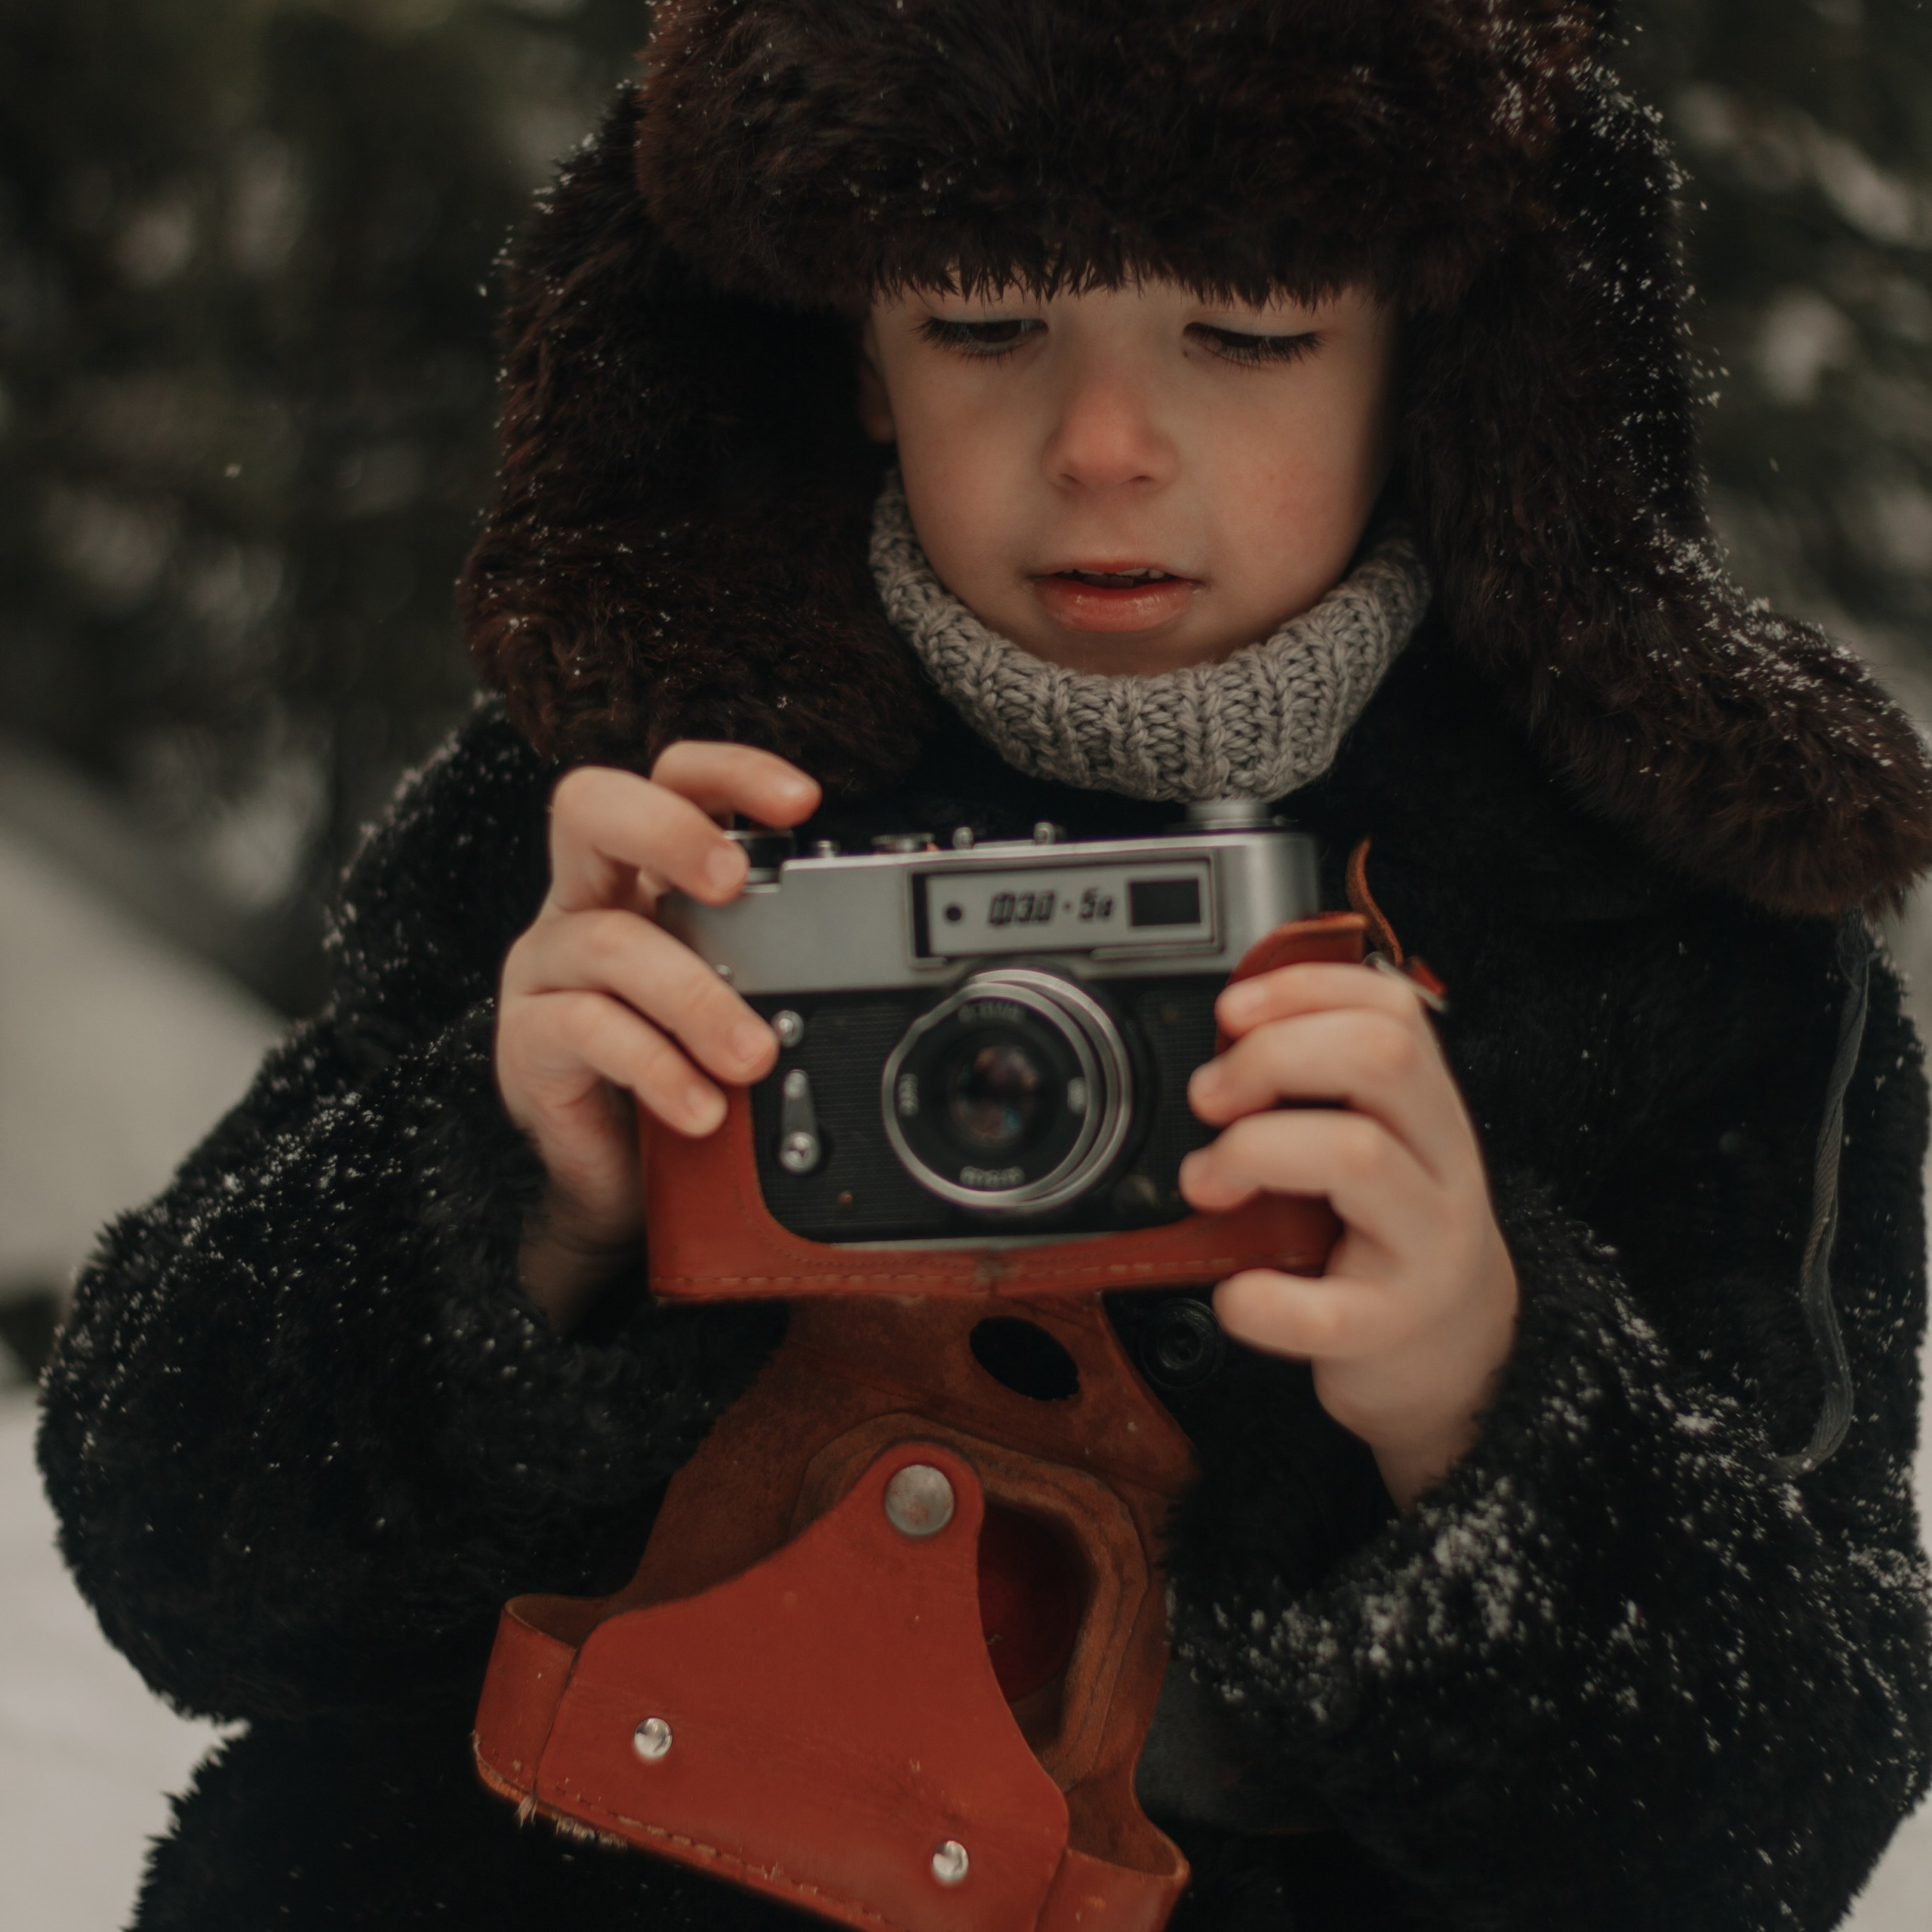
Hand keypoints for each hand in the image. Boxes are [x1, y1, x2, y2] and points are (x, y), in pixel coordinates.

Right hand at [496, 743, 820, 1326]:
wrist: (616, 1178)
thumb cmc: (683, 1070)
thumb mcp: (741, 1003)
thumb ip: (779, 965)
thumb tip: (868, 955)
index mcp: (644, 877)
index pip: (670, 782)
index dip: (729, 772)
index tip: (803, 800)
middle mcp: (587, 903)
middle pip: (590, 808)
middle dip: (670, 830)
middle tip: (737, 881)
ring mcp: (549, 968)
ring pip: (609, 942)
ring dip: (695, 998)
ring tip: (754, 1055)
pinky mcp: (527, 1040)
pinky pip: (585, 1029)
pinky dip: (656, 1067)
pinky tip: (701, 1107)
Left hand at [1179, 962, 1517, 1508]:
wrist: (1459, 1353)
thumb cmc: (1387, 1234)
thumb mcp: (1377, 1141)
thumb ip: (1322, 1086)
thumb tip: (1226, 1029)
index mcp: (1429, 1109)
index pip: (1391, 1010)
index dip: (1305, 990)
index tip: (1231, 1011)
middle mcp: (1443, 1163)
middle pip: (1381, 1058)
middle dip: (1273, 1057)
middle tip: (1210, 1097)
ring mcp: (1426, 1245)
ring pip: (1357, 1154)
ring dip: (1252, 1152)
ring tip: (1206, 1181)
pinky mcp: (1392, 1326)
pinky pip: (1326, 1311)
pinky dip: (1262, 1300)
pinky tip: (1235, 1295)